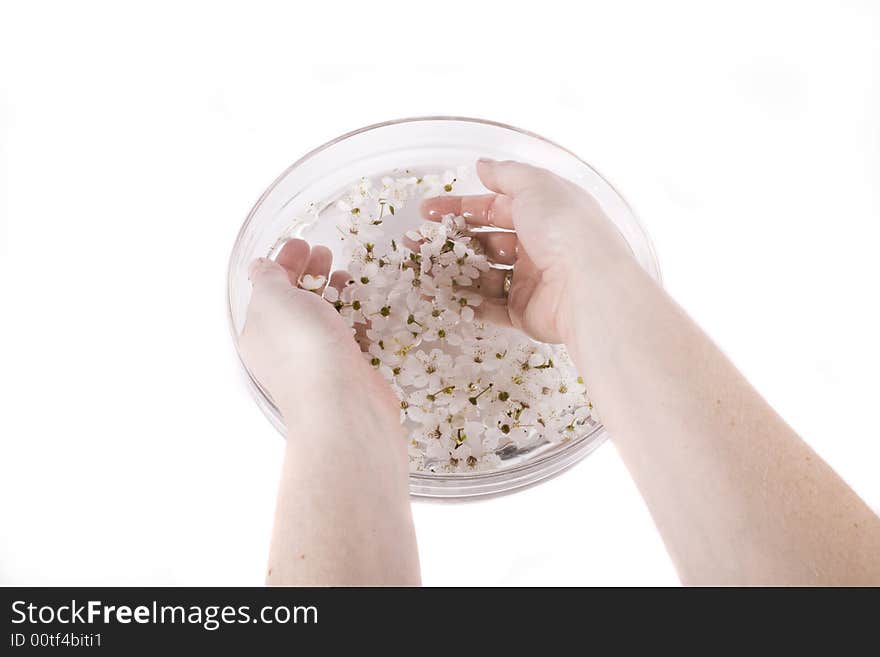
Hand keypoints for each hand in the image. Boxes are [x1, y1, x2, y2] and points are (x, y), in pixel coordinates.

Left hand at [238, 239, 398, 422]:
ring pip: (324, 318)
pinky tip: (366, 306)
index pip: (268, 288)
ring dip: (335, 293)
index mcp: (260, 330)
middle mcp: (284, 347)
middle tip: (327, 252)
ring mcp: (317, 359)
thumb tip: (260, 267)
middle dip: (311, 274)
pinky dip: (356, 319)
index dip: (284, 262)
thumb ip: (267, 277)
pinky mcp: (346, 370)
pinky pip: (349, 337)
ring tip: (348, 275)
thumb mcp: (273, 298)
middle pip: (296, 301)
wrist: (342, 402)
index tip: (304, 242)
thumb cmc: (303, 345)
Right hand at [421, 159, 633, 343]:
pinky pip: (489, 306)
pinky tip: (437, 295)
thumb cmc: (566, 228)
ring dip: (451, 271)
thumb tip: (483, 164)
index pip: (494, 207)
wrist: (589, 286)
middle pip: (485, 241)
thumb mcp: (536, 186)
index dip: (460, 207)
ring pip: (482, 275)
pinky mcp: (524, 313)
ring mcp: (531, 281)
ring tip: (419, 270)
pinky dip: (465, 301)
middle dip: (449, 241)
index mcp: (543, 214)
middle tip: (416, 243)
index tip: (428, 211)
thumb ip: (507, 174)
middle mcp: (537, 246)